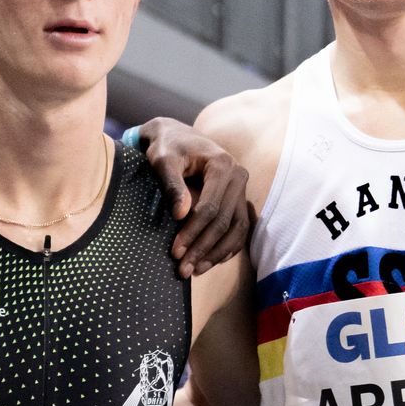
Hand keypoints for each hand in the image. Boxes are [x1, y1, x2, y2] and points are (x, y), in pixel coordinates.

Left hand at [136, 118, 250, 276]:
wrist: (177, 136)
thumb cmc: (166, 147)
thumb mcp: (162, 160)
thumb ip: (171, 185)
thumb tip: (180, 215)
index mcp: (222, 165)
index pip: (210, 208)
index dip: (192, 233)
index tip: (175, 252)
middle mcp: (239, 176)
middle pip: (225, 221)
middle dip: (203, 248)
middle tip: (183, 269)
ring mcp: (242, 188)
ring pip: (237, 228)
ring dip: (217, 253)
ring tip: (196, 270)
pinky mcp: (239, 198)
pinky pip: (241, 227)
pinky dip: (229, 247)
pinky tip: (212, 261)